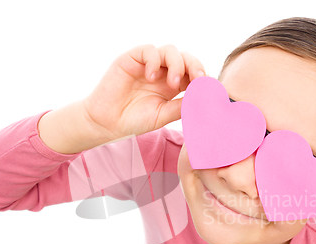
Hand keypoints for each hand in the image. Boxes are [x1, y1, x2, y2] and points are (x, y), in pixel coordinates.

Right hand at [82, 44, 205, 142]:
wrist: (107, 123)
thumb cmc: (134, 120)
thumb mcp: (163, 115)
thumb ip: (181, 106)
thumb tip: (204, 98)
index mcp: (173, 85)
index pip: (193, 73)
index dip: (202, 77)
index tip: (208, 88)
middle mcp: (162, 72)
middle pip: (186, 58)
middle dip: (195, 66)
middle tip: (198, 79)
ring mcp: (147, 64)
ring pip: (170, 50)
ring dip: (177, 64)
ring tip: (172, 84)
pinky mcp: (132, 58)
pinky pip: (148, 50)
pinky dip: (153, 61)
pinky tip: (151, 78)